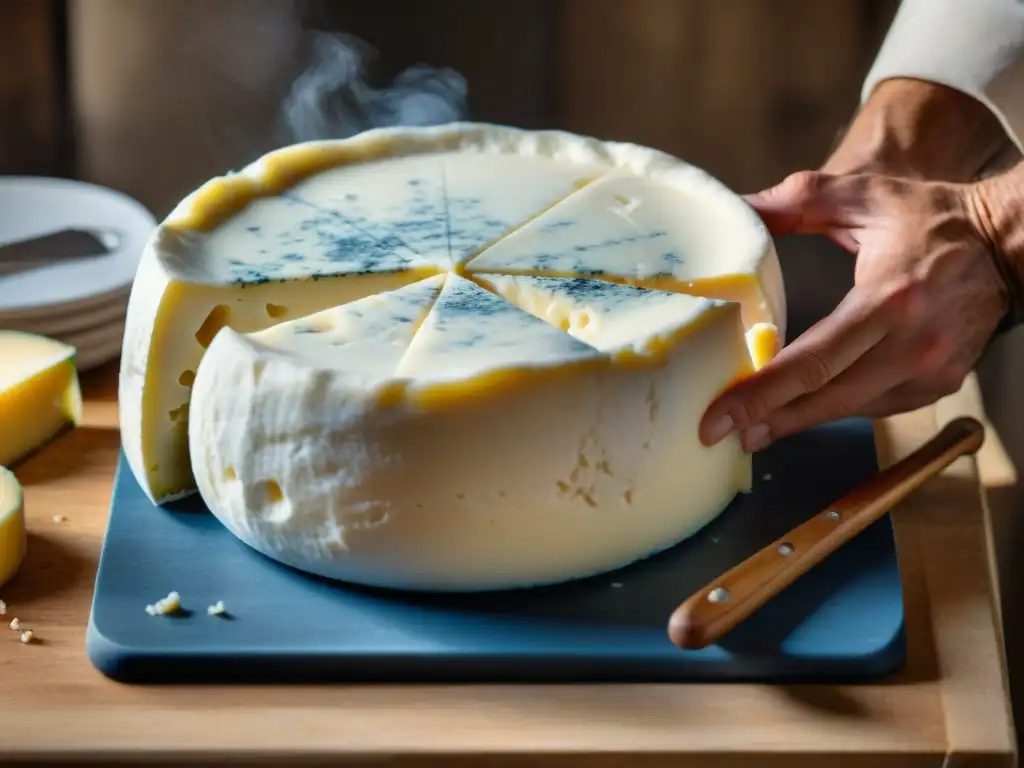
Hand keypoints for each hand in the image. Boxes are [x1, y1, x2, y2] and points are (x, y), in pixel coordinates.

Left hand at [700, 170, 1010, 451]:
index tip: (719, 416)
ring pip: (850, 409)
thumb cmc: (931, 217)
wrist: (1007, 243)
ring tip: (753, 427)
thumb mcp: (862, 194)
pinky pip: (875, 407)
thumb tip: (738, 207)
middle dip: (768, 420)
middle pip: (826, 397)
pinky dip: (837, 409)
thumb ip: (796, 200)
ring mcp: (930, 370)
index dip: (760, 394)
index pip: (812, 360)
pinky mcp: (940, 384)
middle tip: (721, 435)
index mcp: (888, 298)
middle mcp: (912, 344)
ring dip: (798, 421)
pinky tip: (804, 410)